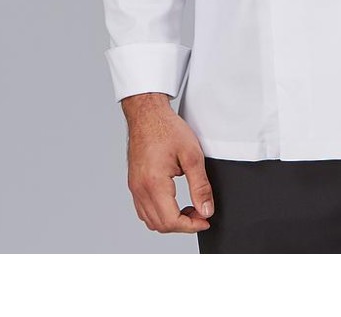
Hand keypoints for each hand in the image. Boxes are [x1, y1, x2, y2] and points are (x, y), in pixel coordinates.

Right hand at [122, 94, 214, 233]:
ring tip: (189, 208)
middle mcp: (140, 189)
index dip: (191, 226)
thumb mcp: (192, 155)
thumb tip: (206, 210)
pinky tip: (173, 203)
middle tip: (200, 213)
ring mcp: (134, 187)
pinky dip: (160, 213)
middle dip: (183, 225)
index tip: (205, 220)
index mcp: (154, 183)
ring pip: (150, 220)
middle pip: (160, 225)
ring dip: (171, 221)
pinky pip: (144, 210)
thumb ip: (200, 186)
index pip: (171, 221)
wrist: (147, 114)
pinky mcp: (134, 184)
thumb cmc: (167, 129)